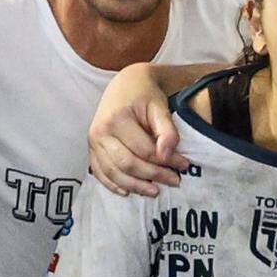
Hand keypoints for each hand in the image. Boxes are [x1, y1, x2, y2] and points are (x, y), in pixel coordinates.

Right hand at [80, 62, 185, 199]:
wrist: (125, 84)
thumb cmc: (145, 94)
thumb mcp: (160, 107)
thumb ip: (166, 130)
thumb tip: (167, 155)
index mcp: (117, 119)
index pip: (144, 150)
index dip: (166, 162)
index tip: (184, 166)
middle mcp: (100, 131)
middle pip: (128, 164)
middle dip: (153, 176)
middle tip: (175, 181)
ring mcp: (93, 141)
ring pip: (113, 172)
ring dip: (135, 186)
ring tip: (155, 191)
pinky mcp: (91, 148)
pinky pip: (100, 172)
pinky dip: (112, 185)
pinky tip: (128, 192)